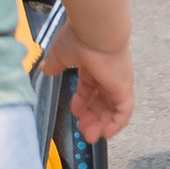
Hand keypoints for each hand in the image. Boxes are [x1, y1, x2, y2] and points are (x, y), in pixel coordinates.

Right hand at [45, 23, 132, 140]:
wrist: (95, 32)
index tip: (74, 111)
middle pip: (101, 101)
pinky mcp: (124, 89)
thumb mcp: (60, 54)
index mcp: (92, 65)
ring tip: (89, 136)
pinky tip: (106, 134)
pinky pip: (124, 112)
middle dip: (91, 117)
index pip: (90, 88)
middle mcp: (107, 74)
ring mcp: (117, 82)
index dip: (82, 102)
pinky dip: (116, 124)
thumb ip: (54, 65)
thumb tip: (45, 70)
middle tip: (82, 130)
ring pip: (111, 109)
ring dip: (101, 124)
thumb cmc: (78, 39)